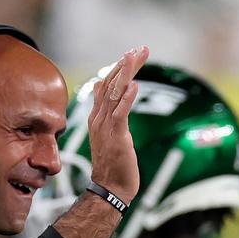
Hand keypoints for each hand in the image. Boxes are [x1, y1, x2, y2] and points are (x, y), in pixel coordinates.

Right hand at [87, 46, 149, 202]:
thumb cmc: (113, 164)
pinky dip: (127, 99)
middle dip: (126, 64)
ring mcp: (106, 127)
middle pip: (112, 84)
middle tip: (141, 48)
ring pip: (115, 94)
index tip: (132, 53)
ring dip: (126, 74)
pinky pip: (121, 114)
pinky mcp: (116, 137)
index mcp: (97, 116)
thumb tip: (104, 88)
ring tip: (134, 55)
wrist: (110, 189)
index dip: (119, 67)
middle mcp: (99, 118)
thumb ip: (108, 111)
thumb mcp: (109, 133)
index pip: (107, 84)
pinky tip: (134, 86)